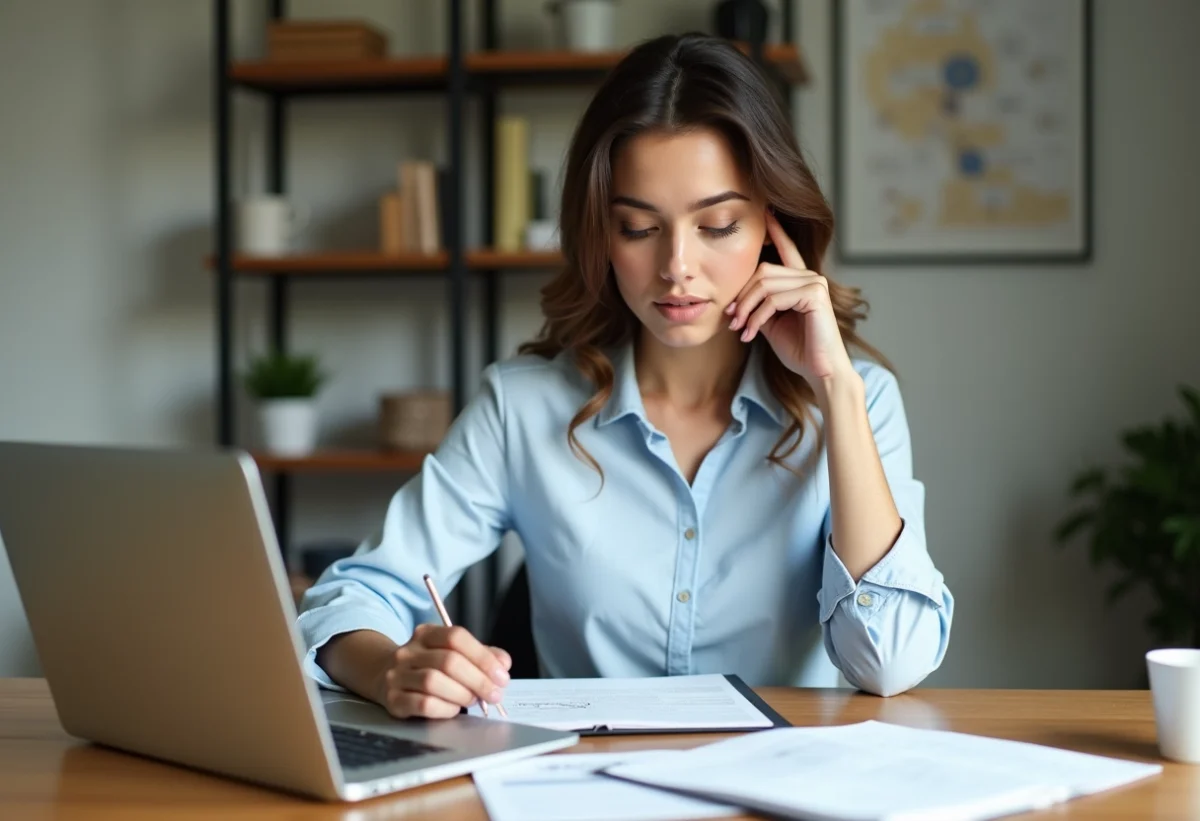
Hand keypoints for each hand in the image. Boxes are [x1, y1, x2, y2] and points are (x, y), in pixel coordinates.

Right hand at [376, 624, 511, 718]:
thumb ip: (480, 655)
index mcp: (426, 633)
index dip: (483, 657)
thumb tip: (503, 664)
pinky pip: (423, 704)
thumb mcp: (452, 652)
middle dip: (478, 680)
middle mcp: (409, 651)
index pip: (457, 637)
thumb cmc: (427, 665)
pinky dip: (445, 709)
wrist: (382, 675)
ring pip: (434, 682)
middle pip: (449, 661)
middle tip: (493, 694)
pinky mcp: (393, 700)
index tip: (502, 676)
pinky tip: (453, 710)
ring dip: (462, 694)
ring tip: (472, 701)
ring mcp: (397, 675)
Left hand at [726, 211, 854, 387]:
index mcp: (801, 281)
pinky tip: (752, 333)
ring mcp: (814, 283)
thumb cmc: (799, 350)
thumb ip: (759, 305)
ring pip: (765, 284)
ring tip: (740, 330)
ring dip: (746, 309)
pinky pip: (773, 298)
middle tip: (731, 320)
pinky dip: (757, 317)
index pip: (786, 249)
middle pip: (762, 271)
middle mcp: (810, 277)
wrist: (819, 372)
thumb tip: (735, 301)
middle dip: (741, 297)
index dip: (775, 230)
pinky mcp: (815, 294)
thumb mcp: (772, 324)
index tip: (764, 211)